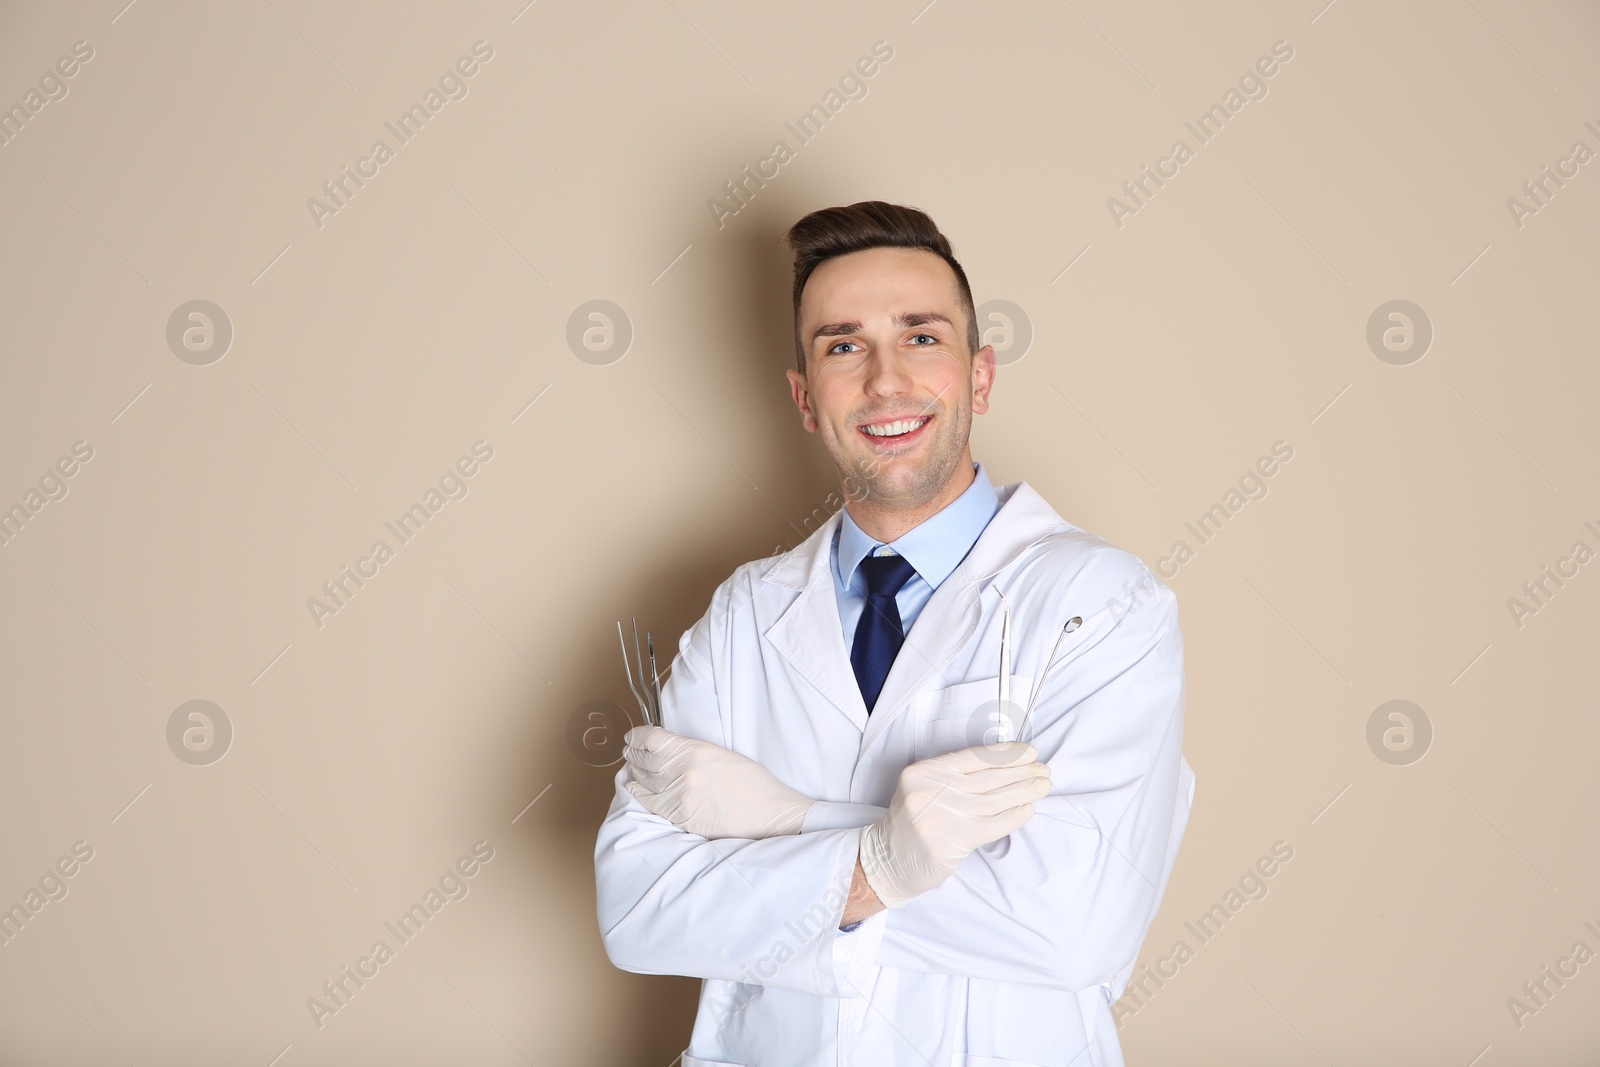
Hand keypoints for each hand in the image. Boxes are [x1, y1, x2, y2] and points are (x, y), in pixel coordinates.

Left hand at [623, 726, 813, 838]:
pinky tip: (634, 787)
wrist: (767, 813)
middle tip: (629, 751)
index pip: (651, 738)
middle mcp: (682, 772)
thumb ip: (691, 751)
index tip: (632, 736)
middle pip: (643, 759)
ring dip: (634, 772)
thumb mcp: (720, 753)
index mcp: (694, 750)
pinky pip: (648, 802)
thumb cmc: (752, 782)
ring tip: (632, 767)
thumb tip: (667, 750)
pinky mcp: (679, 816)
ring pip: (642, 781)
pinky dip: (638, 793)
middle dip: (633, 753)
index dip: (636, 736)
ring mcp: (678, 796)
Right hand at [859, 742, 1049, 907]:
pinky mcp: (951, 843)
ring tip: (1043, 786)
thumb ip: (955, 776)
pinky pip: (993, 825)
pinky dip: (1014, 816)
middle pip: (988, 777)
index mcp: (925, 770)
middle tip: (1044, 769)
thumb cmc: (912, 821)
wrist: (887, 860)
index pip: (974, 756)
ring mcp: (941, 816)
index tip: (1028, 751)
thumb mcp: (924, 787)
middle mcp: (932, 789)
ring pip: (995, 799)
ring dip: (1024, 792)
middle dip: (1021, 772)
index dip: (1006, 753)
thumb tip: (1004, 766)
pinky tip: (1028, 809)